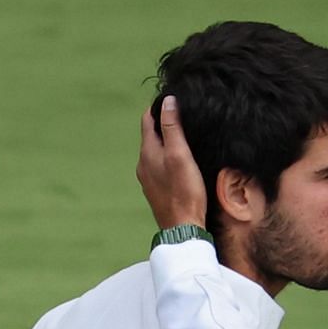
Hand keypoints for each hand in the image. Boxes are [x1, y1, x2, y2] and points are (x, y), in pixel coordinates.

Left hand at [137, 96, 208, 230]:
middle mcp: (143, 164)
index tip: (173, 101)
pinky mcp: (156, 191)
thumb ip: (172, 126)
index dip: (159, 107)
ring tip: (184, 137)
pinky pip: (159, 167)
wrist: (183, 228)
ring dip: (166, 142)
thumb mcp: (180, 153)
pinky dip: (167, 159)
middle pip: (151, 136)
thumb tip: (167, 101)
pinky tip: (180, 163)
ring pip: (155, 152)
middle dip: (163, 124)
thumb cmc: (184, 191)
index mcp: (147, 152)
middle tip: (182, 115)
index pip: (147, 120)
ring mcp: (148, 180)